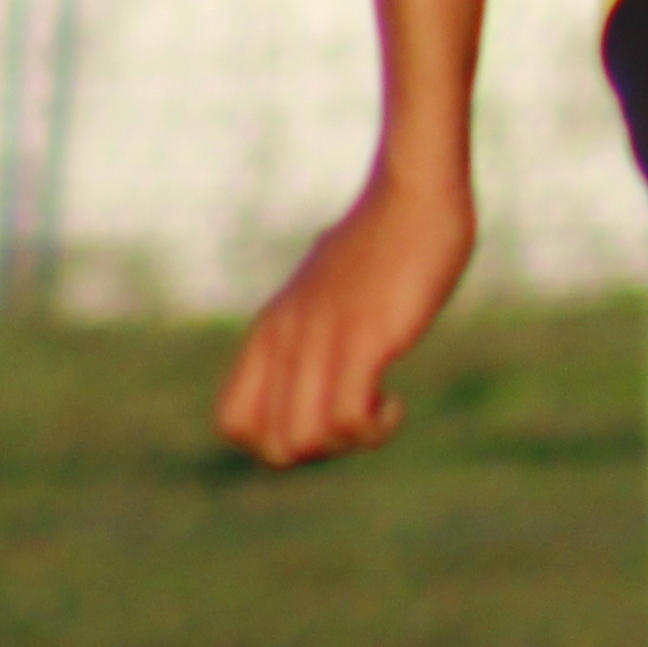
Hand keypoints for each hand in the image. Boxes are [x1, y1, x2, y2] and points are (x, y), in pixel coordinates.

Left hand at [215, 168, 475, 465]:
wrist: (413, 194)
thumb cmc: (384, 239)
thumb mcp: (333, 286)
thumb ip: (318, 317)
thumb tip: (330, 335)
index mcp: (270, 330)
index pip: (234, 421)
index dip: (278, 439)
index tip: (325, 416)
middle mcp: (285, 340)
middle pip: (271, 444)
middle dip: (320, 452)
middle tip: (359, 420)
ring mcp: (321, 339)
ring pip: (302, 440)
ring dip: (347, 444)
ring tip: (380, 412)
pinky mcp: (363, 338)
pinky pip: (345, 416)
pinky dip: (373, 428)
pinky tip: (395, 403)